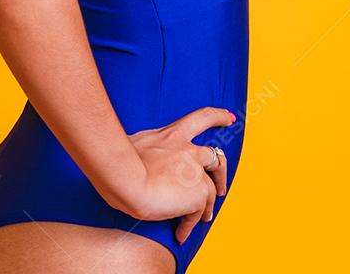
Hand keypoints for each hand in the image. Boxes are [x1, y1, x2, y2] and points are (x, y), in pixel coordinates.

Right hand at [113, 105, 234, 244]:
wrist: (126, 177)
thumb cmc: (120, 161)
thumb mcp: (136, 144)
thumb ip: (147, 149)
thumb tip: (138, 159)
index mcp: (172, 134)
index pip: (201, 118)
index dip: (218, 116)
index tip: (229, 117)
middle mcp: (188, 149)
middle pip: (216, 156)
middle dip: (222, 171)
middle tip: (222, 185)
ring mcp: (195, 171)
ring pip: (213, 188)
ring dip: (209, 205)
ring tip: (204, 217)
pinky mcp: (198, 192)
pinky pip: (199, 212)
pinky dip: (190, 224)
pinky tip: (181, 233)